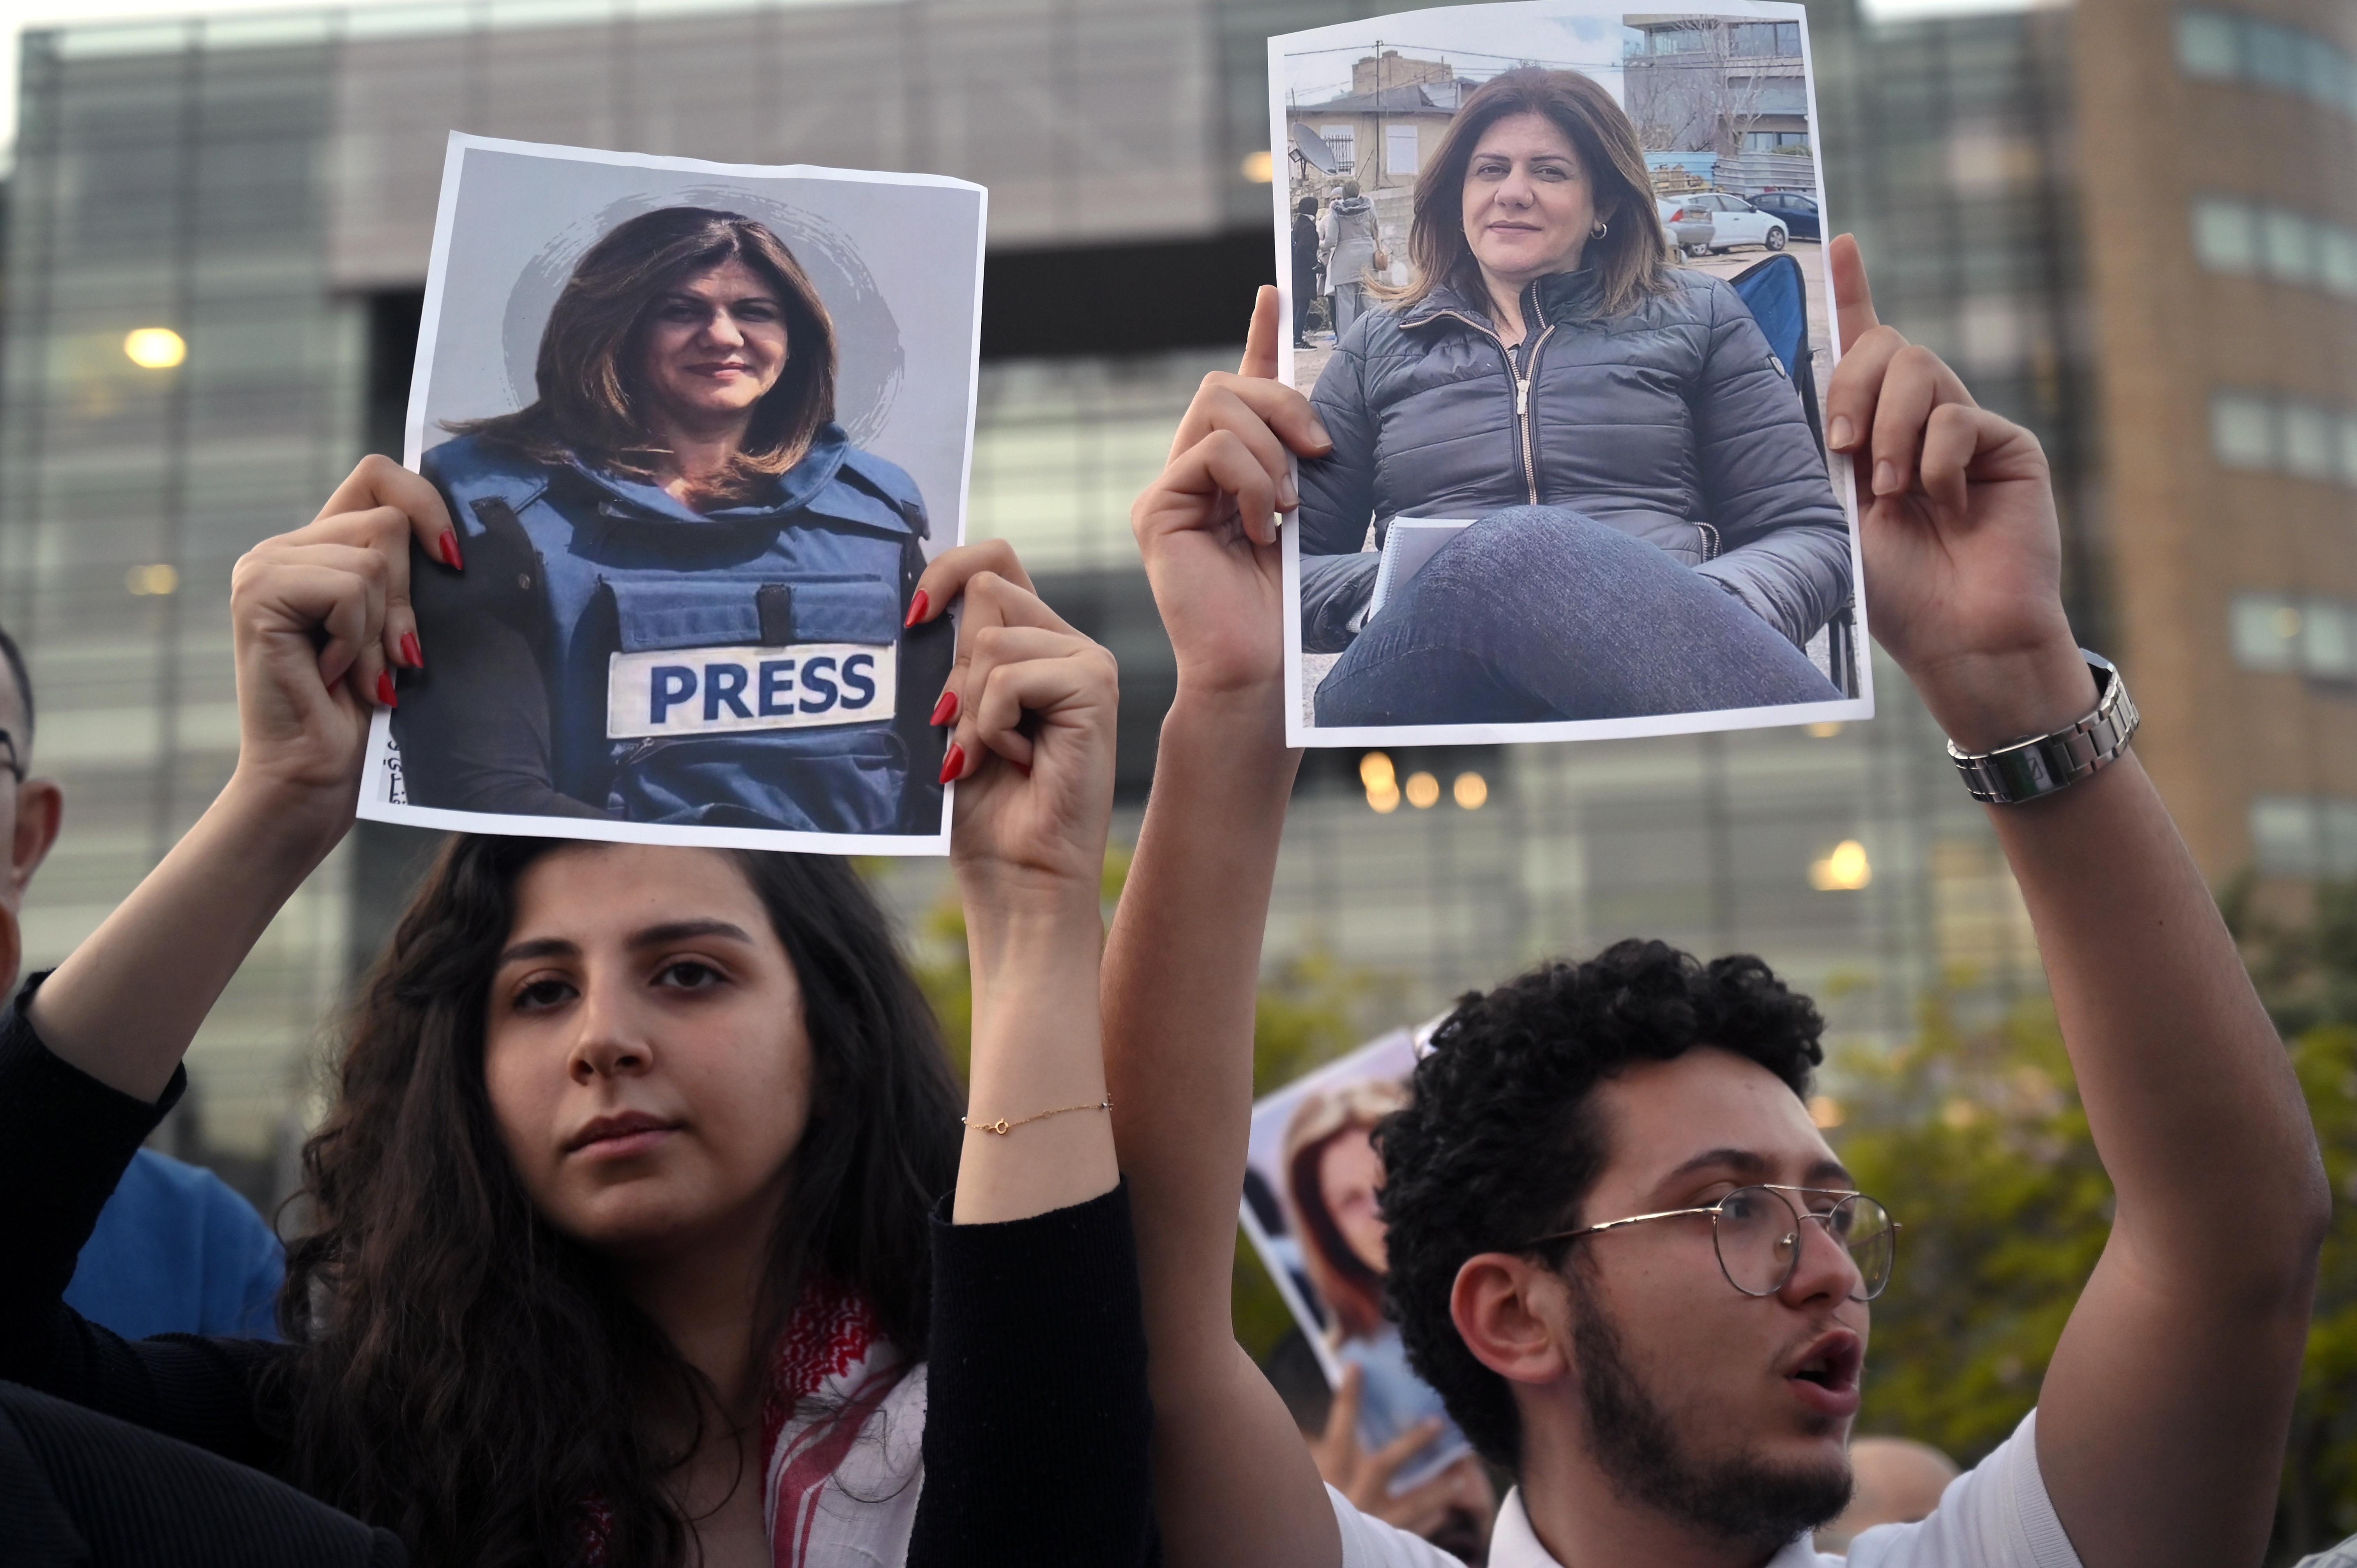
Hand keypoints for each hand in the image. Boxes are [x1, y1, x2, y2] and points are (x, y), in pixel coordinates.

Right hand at [226, 455, 457, 832]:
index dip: (425, 503)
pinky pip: (349, 588)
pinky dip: (357, 640)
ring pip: (372, 559)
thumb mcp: (404, 630)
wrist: (317, 777)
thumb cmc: (370, 714)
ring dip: (381, 629)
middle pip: (386, 522)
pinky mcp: (258, 592)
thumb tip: (459, 541)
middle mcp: (285, 548)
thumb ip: (412, 577)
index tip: (454, 560)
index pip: (379, 478)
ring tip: (358, 674)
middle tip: (388, 657)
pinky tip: (332, 677)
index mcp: (320, 549)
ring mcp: (264, 566)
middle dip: (407, 599)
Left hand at [908, 541, 1117, 906]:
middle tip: (963, 731)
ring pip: (991, 640)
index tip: (913, 618)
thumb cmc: (983, 810)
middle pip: (988, 591)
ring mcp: (1085, 663)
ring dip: (971, 708)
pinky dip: (993, 724)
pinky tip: (1016, 761)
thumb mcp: (950, 718)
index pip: (993, 563)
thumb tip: (921, 608)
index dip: (948, 570)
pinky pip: (1010, 676)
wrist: (1017, 877)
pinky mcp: (1094, 688)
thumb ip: (948, 660)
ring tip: (991, 755)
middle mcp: (1064, 644)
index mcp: (1032, 644)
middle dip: (953, 666)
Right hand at [1131, 285, 1332, 698]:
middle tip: (1317, 458)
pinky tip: (1259, 529)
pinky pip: (1210, 452)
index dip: (1259, 337)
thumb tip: (1312, 414)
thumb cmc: (1286, 606)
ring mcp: (1168, 490)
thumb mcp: (1304, 512)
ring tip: (1283, 512)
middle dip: (1283, 406)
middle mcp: (1191, 474)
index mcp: (1231, 473)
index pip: (1239, 389)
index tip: (1274, 293)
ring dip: (1269, 452)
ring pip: (1217, 407)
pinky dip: (1249, 482)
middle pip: (1226, 385)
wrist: (1258, 668)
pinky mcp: (1157, 510)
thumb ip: (1297, 459)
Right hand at [1306, 1365, 1477, 1539]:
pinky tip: (1443, 1513)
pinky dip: (1427, 1524)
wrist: (1309, 1554)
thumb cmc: (1302, 1512)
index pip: (1340, 1426)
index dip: (1349, 1396)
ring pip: (1411, 1504)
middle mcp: (1354, 1496)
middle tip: (1439, 1421)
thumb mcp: (1298, 1478)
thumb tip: (1301, 1429)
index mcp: (1330, 1475)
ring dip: (1436, 1490)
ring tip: (1459, 1477)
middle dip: (1414, 1441)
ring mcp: (1371, 1522)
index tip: (1356, 1366)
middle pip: (1387, 1463)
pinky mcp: (1383, 1545)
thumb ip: (1303, 1455)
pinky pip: (1411, 1535)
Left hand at [1824, 236, 2094, 749]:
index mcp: (1872, 434)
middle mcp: (1920, 421)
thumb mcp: (1844, 511)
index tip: (1844, 242)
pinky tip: (1951, 505)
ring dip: (1893, 433)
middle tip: (1845, 453)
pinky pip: (1958, 418)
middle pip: (1886, 347)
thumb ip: (1840, 446)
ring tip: (1898, 493)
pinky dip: (1939, 462)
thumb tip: (1827, 386)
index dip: (1855, 294)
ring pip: (1920, 372)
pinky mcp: (2006, 444)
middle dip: (1853, 388)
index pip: (1863, 349)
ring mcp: (1967, 429)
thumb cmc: (1895, 589)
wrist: (1957, 633)